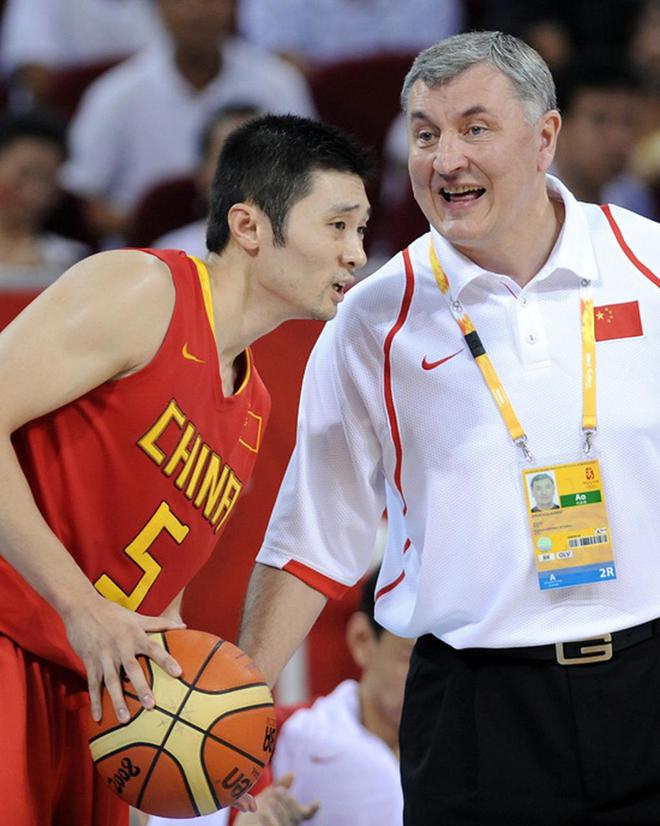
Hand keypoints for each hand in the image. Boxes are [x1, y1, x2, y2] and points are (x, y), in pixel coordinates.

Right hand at [63, 592, 185, 722]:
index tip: (179, 673)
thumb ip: (160, 623)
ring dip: (117, 701)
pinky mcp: (90, 662)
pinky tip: (98, 718)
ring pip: (111, 681)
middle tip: (150, 706)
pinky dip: (95, 701)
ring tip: (125, 719)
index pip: (154, 648)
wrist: (82, 607)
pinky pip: (92, 684)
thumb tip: (184, 625)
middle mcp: (120, 646)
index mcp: (134, 635)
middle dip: (141, 688)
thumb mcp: (137, 617)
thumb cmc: (113, 613)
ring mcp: (104, 656)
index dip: (166, 660)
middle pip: (132, 669)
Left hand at [235, 774, 319, 824]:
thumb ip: (279, 787)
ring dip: (278, 809)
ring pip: (287, 823)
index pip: (305, 814)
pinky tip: (263, 811)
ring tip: (269, 802)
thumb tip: (292, 774)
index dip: (312, 809)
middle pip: (295, 815)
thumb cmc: (253, 816)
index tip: (317, 803)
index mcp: (290, 817)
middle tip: (279, 791)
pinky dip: (269, 819)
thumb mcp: (265, 798)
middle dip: (288, 801)